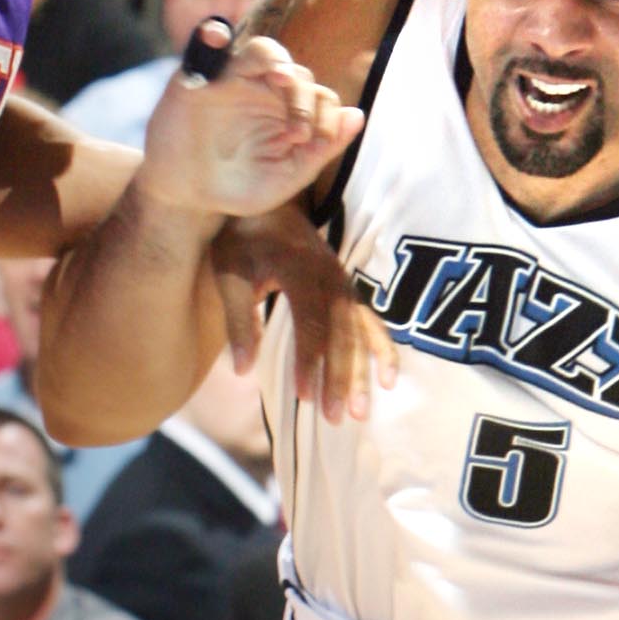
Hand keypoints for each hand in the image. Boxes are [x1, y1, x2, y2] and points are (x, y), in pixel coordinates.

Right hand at [142, 30, 359, 221]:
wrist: (188, 194)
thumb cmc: (238, 185)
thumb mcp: (285, 178)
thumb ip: (320, 151)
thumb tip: (358, 115)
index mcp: (290, 112)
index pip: (322, 97)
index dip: (327, 118)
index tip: (314, 145)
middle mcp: (266, 90)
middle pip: (299, 74)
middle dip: (305, 101)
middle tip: (299, 133)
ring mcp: (234, 78)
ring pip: (265, 50)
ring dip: (278, 62)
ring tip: (282, 80)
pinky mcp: (199, 76)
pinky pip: (209, 41)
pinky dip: (213, 33)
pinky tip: (216, 37)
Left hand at [208, 202, 395, 422]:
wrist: (267, 201)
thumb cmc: (242, 239)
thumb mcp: (230, 273)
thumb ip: (240, 320)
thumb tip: (242, 370)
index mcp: (301, 270)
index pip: (311, 322)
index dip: (310, 360)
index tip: (305, 396)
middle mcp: (331, 277)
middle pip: (342, 334)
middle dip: (342, 377)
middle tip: (337, 418)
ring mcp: (344, 282)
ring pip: (359, 332)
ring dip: (362, 373)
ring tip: (361, 413)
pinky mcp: (347, 288)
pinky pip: (371, 321)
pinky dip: (383, 348)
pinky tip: (388, 379)